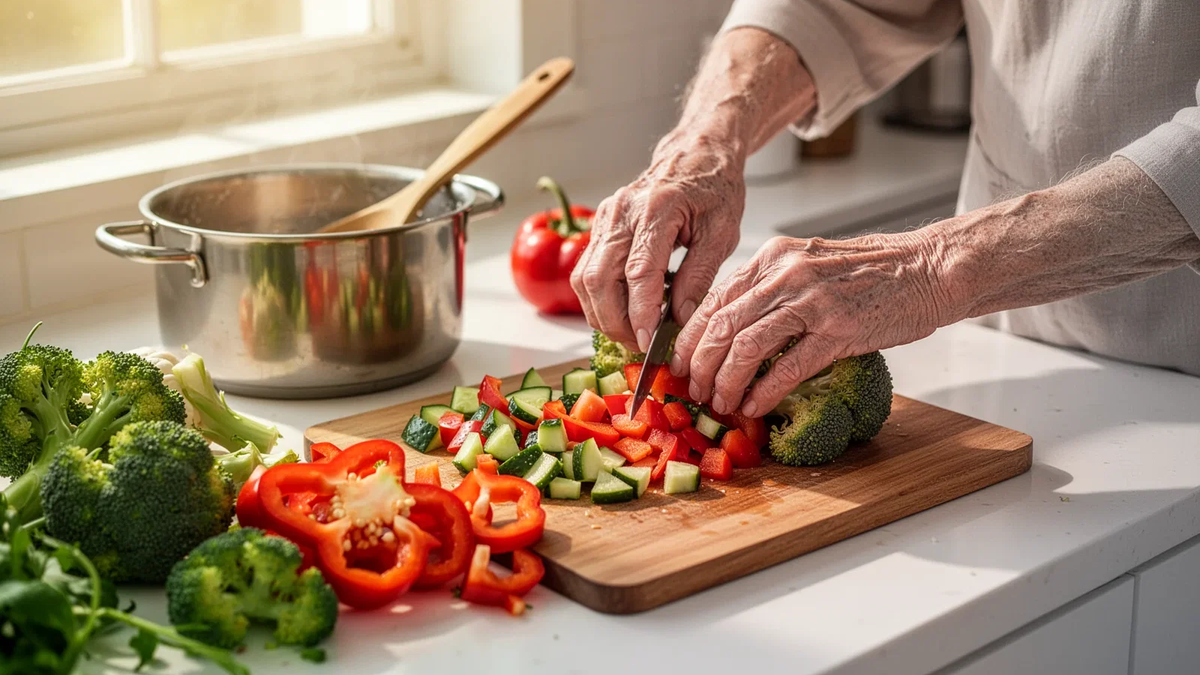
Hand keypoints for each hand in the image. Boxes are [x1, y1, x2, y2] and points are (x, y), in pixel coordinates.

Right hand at [569, 131, 744, 350]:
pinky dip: (601, 299)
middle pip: (598, 279)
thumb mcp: (722, 232)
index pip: (638, 272)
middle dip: (615, 322)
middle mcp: (622, 211)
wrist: (696, 154)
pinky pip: (587, 271)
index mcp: (657, 208)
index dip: (641, 313)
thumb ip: (700, 276)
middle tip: (640, 345)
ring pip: (584, 279)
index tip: (650, 342)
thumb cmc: (714, 189)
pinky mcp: (600, 226)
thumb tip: (681, 318)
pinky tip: (624, 311)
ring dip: (603, 314)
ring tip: (631, 333)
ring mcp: (606, 217)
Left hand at [670, 233, 951, 416]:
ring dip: (726, 382)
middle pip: (722, 325)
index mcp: (773, 257)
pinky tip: (754, 407)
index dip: (691, 338)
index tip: (680, 364)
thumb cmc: (872, 272)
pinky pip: (787, 367)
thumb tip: (733, 326)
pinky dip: (764, 392)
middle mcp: (786, 274)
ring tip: (720, 404)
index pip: (715, 299)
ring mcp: (812, 301)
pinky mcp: (839, 329)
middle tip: (693, 391)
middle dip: (700, 365)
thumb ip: (771, 288)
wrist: (930, 267)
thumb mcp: (810, 264)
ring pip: (746, 347)